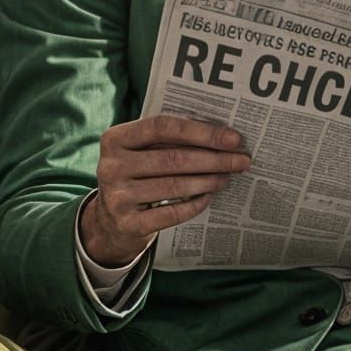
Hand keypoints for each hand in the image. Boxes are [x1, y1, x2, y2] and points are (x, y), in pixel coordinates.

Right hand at [81, 114, 250, 266]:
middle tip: (241, 160)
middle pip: (173, 158)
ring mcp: (117, 197)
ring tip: (228, 177)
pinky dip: (195, 204)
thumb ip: (167, 140)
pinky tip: (209, 196)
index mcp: (115, 139)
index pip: (162, 127)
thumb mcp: (139, 152)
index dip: (201, 132)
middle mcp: (111, 166)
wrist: (110, 220)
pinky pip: (171, 213)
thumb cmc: (135, 175)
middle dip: (214, 159)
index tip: (232, 138)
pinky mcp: (128, 224)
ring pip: (175, 186)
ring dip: (208, 181)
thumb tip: (221, 136)